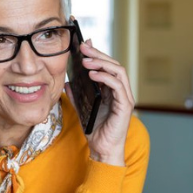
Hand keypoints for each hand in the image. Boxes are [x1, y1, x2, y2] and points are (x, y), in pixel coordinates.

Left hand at [66, 39, 133, 166]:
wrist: (101, 148)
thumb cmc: (95, 130)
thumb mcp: (81, 108)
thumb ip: (77, 94)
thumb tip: (67, 81)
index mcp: (112, 90)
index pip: (107, 66)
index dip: (97, 54)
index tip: (83, 44)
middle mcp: (121, 91)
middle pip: (113, 65)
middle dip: (98, 54)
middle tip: (83, 46)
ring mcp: (125, 97)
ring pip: (118, 71)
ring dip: (101, 63)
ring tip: (85, 60)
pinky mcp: (125, 105)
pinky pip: (117, 86)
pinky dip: (105, 77)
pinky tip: (92, 74)